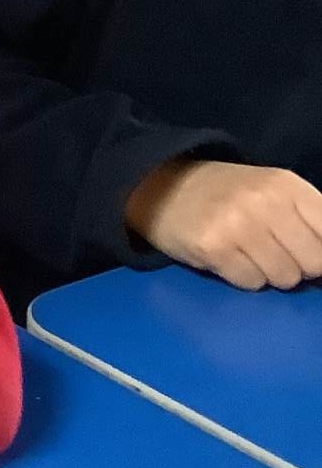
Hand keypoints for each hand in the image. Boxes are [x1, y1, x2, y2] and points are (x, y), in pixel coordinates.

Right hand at [125, 160, 321, 289]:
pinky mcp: (213, 249)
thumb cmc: (225, 193)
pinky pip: (251, 283)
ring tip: (248, 253)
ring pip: (285, 277)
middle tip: (275, 251)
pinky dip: (243, 277)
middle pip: (314, 261)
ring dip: (270, 273)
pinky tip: (228, 257)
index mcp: (286, 184)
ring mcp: (238, 225)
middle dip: (299, 265)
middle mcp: (265, 202)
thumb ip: (307, 219)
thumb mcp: (271, 191)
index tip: (308, 252)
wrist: (160, 186)